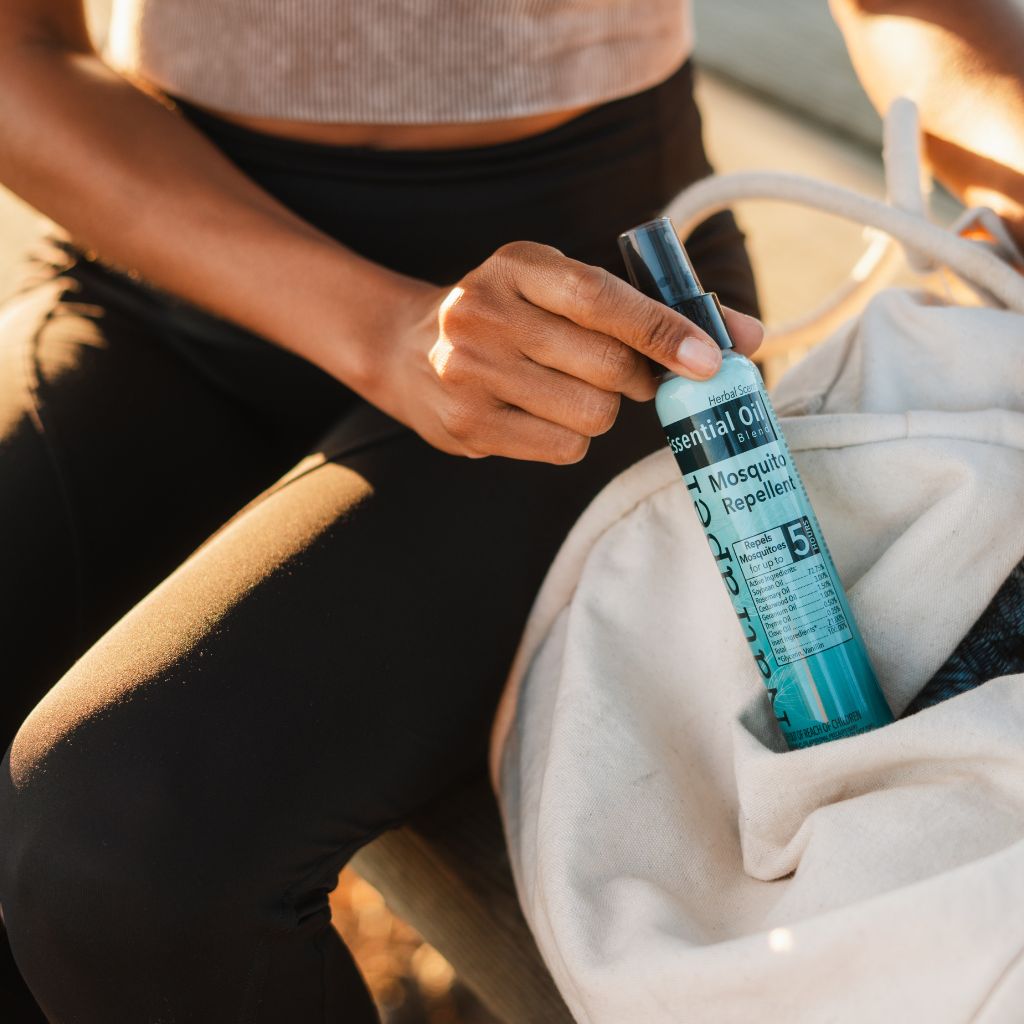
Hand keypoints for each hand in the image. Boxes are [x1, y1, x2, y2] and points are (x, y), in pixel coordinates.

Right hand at [372, 241, 762, 463]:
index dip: (662, 330)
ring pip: (590, 415)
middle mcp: (485, 315)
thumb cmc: (512, 315)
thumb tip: (747, 338)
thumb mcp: (562, 287)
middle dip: (636, 379)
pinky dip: (572, 439)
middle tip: (629, 376)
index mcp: (517, 266)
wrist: (406, 349)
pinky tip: (541, 415)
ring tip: (568, 391)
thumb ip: (651, 305)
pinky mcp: (468, 427)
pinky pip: (563, 449)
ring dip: (601, 411)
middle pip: (607, 368)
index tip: (709, 359)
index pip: (602, 298)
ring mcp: (470, 374)